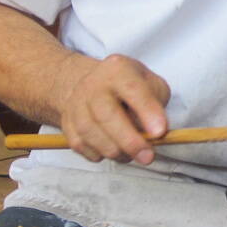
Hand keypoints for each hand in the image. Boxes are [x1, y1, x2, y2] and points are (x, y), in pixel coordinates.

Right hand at [51, 53, 170, 164]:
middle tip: (147, 156)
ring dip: (115, 151)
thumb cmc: (129, 86)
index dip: (147, 111)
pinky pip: (80, 144)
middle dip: (129, 141)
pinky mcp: (67, 122)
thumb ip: (156, 104)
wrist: (93, 83)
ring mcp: (76, 103)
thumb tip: (154, 133)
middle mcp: (93, 84)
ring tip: (131, 155)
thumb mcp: (151, 83)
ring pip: (90, 133)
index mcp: (118, 69)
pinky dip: (98, 154)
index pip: (133, 89)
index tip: (160, 132)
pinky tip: (112, 151)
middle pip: (106, 115)